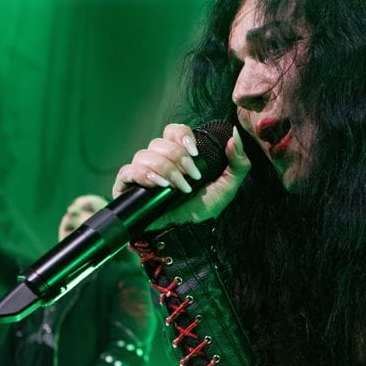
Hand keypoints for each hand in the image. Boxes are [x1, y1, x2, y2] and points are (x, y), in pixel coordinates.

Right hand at [112, 124, 250, 225]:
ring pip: (143, 155)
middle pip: (158, 142)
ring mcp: (140, 174)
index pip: (172, 131)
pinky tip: (157, 185)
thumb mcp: (228, 186)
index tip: (196, 153)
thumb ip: (238, 161)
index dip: (182, 136)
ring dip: (164, 169)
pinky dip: (143, 175)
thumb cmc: (205, 211)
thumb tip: (234, 134)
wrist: (188, 235)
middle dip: (178, 158)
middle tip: (192, 177)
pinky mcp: (126, 188)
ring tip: (178, 187)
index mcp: (177, 155)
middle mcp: (157, 161)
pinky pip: (127, 171)